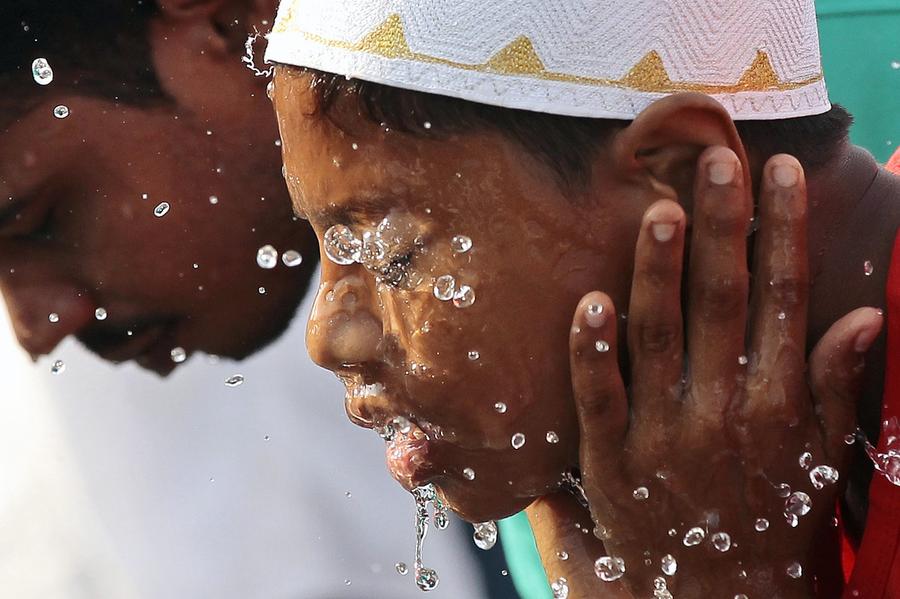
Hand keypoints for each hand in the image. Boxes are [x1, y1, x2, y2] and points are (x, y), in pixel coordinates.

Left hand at [530, 148, 883, 596]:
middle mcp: (724, 411)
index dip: (782, 229)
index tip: (777, 169)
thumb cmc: (775, 519)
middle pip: (724, 301)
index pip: (785, 297)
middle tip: (717, 158)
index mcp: (778, 403)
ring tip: (662, 207)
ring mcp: (664, 435)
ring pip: (661, 337)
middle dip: (722, 226)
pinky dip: (595, 351)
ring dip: (661, 272)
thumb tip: (867, 315)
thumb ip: (836, 385)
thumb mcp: (823, 458)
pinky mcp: (612, 462)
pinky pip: (599, 398)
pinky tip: (590, 301)